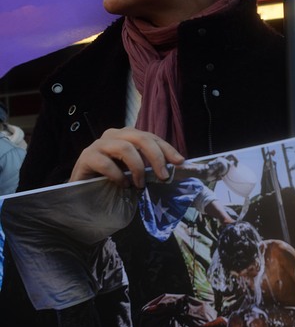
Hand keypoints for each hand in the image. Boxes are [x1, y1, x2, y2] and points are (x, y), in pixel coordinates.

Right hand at [70, 127, 184, 187]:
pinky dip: (119, 176)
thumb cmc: (112, 180)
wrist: (83, 191)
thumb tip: (175, 169)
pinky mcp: (86, 157)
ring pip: (124, 148)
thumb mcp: (135, 171)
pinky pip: (106, 163)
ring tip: (140, 185)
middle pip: (140, 138)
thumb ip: (150, 166)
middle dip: (156, 157)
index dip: (167, 148)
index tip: (179, 161)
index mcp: (127, 136)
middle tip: (163, 176)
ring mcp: (98, 145)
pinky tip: (123, 185)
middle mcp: (113, 135)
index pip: (150, 137)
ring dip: (137, 168)